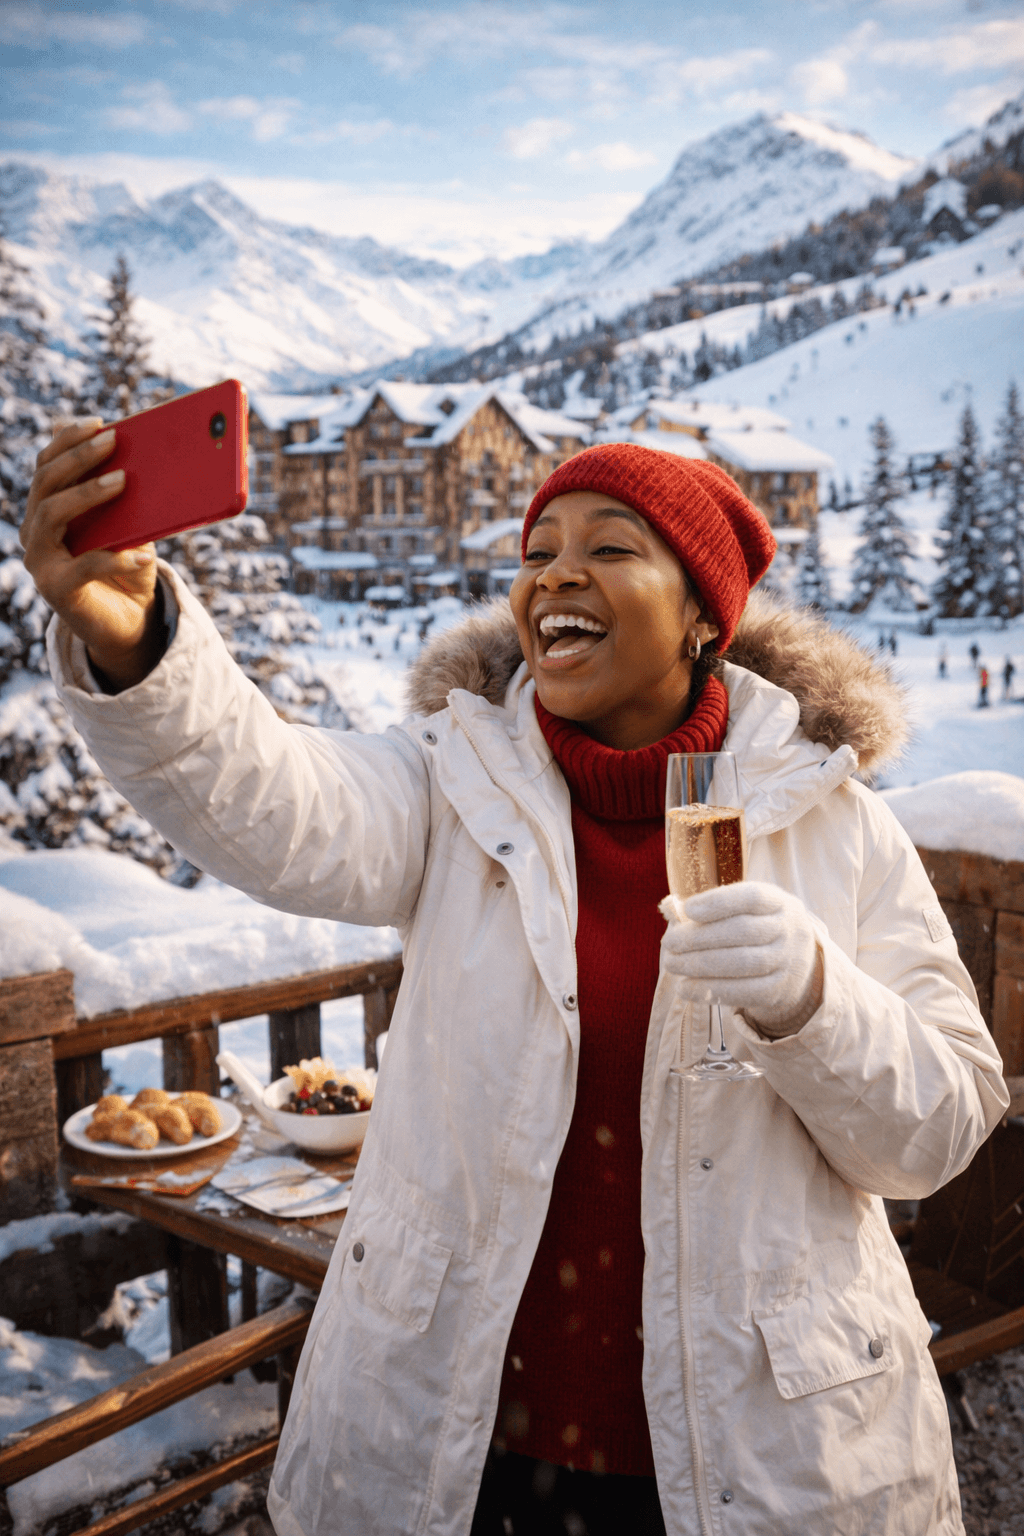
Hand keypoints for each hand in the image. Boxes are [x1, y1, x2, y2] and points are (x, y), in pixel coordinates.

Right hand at [21, 419, 160, 689]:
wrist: (129, 622)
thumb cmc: (128, 567)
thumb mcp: (132, 527)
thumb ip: (130, 500)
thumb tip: (150, 461)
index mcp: (48, 509)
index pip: (47, 465)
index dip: (68, 440)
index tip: (99, 422)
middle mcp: (35, 531)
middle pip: (46, 482)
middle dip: (79, 456)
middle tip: (113, 440)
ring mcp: (41, 560)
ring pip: (51, 513)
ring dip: (87, 493)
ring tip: (123, 481)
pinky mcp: (56, 590)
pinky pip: (83, 567)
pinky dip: (114, 559)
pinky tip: (142, 555)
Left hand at [660, 882, 823, 1036]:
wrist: (798, 966)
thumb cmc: (760, 930)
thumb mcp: (750, 912)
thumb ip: (718, 912)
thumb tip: (676, 917)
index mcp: (779, 903)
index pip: (752, 897)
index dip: (718, 902)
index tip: (687, 910)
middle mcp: (789, 930)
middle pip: (743, 931)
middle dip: (699, 937)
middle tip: (668, 943)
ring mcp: (788, 962)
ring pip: (742, 963)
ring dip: (699, 965)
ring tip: (672, 964)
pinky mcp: (779, 992)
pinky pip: (743, 993)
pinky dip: (709, 991)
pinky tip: (685, 988)